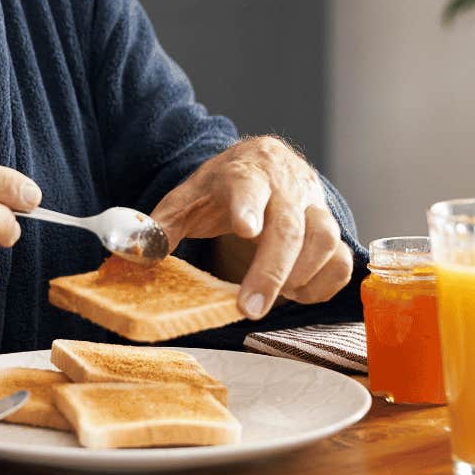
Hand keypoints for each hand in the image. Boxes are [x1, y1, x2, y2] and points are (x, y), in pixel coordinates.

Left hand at [150, 136, 354, 319]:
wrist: (264, 165)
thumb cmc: (223, 189)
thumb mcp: (187, 199)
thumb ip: (161, 226)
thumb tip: (133, 251)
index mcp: (245, 173)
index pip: (249, 185)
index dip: (248, 207)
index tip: (245, 229)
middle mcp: (287, 186)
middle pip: (289, 225)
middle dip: (270, 270)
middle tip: (249, 309)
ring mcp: (315, 206)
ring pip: (326, 239)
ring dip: (300, 276)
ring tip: (274, 297)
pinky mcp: (333, 229)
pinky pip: (341, 260)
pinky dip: (322, 285)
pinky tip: (296, 294)